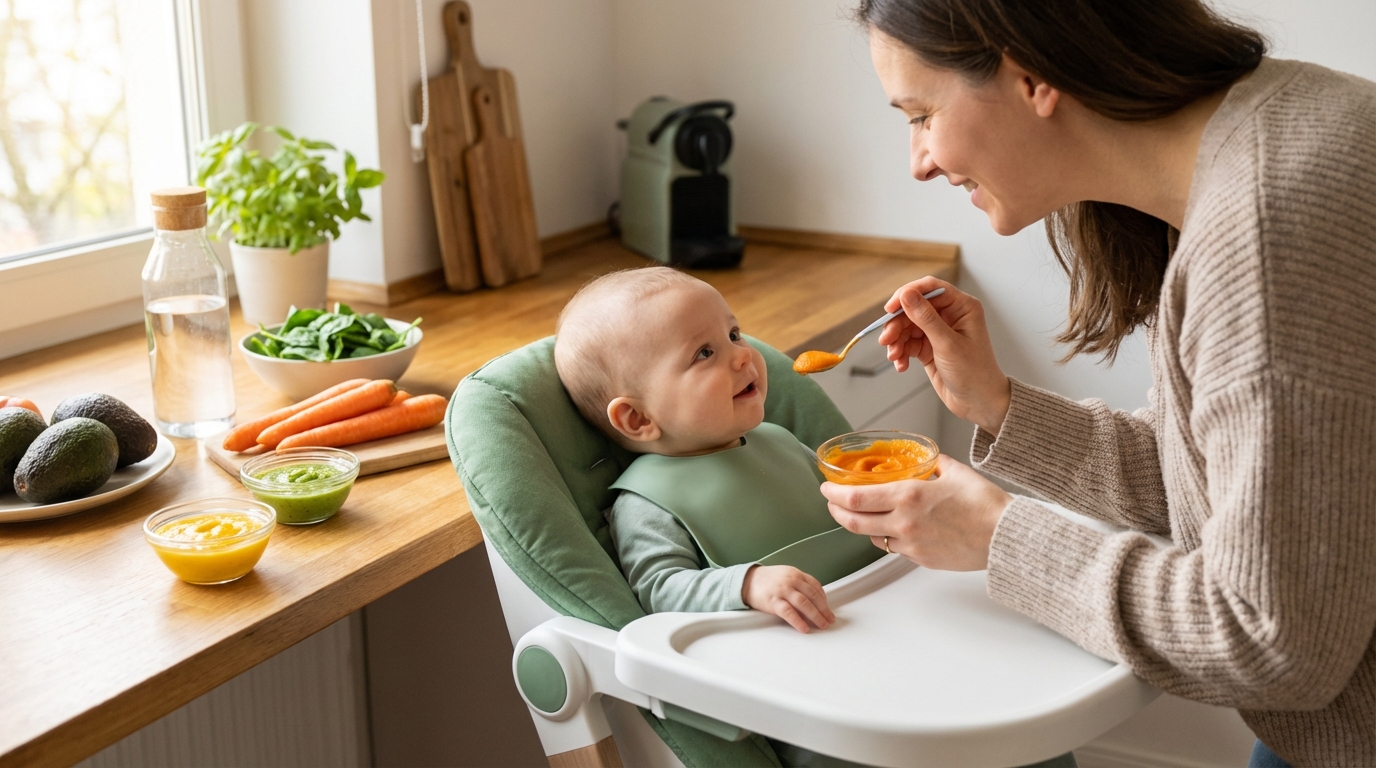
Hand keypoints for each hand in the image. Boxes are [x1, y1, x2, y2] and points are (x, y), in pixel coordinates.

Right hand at [741, 565, 834, 632]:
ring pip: (804, 603)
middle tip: (830, 619)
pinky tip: (804, 628)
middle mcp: (791, 580)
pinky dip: (798, 621)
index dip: (824, 599)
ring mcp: (782, 591)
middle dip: (824, 609)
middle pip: (812, 596)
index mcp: (796, 574)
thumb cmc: (768, 580)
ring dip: (816, 616)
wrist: (747, 581)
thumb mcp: (786, 575)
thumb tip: (814, 600)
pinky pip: (789, 613)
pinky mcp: (773, 601)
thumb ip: (800, 584)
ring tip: (822, 625)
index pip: (815, 586)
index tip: (828, 608)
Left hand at [821, 455, 1011, 570]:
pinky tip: (891, 527)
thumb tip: (922, 460)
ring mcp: (911, 544)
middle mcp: (904, 523)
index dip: (834, 494)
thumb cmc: (985, 504)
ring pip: (872, 537)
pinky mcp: (921, 559)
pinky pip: (894, 548)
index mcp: (908, 497)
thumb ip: (932, 464)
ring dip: (860, 525)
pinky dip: (887, 536)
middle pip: (853, 522)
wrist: (1005, 537)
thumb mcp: (955, 471)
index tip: (826, 488)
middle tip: (832, 502)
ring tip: (860, 513)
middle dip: (836, 511)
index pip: (856, 498)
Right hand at [876, 278, 1010, 434]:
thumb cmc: (974, 373)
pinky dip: (901, 352)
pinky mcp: (929, 347)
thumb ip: (926, 318)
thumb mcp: (947, 344)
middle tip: (886, 340)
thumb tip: (907, 295)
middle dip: (898, 324)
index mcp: (962, 307)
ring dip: (897, 340)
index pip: (930, 288)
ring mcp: (938, 331)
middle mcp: (950, 315)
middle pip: (914, 308)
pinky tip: (901, 365)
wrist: (978, 403)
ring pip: (907, 326)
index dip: (908, 294)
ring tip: (894, 356)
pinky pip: (908, 342)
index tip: (890, 308)